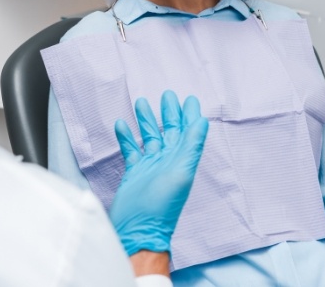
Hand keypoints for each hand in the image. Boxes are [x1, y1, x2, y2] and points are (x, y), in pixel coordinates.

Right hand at [109, 91, 207, 256]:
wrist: (137, 230)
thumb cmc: (161, 204)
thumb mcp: (180, 172)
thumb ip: (191, 146)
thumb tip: (202, 121)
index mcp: (180, 160)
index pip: (187, 132)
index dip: (189, 116)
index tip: (189, 99)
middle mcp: (166, 161)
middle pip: (168, 131)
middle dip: (168, 113)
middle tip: (167, 95)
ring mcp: (149, 166)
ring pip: (148, 137)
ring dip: (145, 120)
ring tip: (141, 102)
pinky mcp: (133, 172)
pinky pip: (130, 149)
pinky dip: (126, 137)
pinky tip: (121, 124)